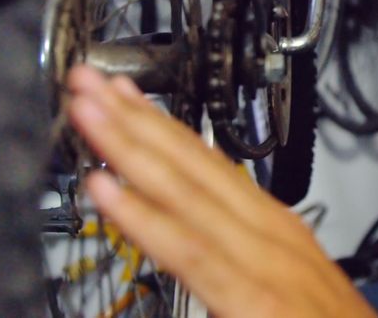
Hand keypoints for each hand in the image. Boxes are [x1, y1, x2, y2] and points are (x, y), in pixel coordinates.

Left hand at [66, 65, 376, 317]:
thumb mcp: (289, 288)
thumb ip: (243, 264)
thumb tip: (200, 247)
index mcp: (274, 228)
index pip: (210, 164)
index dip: (162, 126)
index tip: (123, 95)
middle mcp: (269, 233)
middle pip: (194, 165)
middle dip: (137, 119)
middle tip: (88, 80)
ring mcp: (263, 261)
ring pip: (186, 193)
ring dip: (131, 148)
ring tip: (89, 113)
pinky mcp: (253, 297)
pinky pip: (189, 250)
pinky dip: (145, 217)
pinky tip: (106, 189)